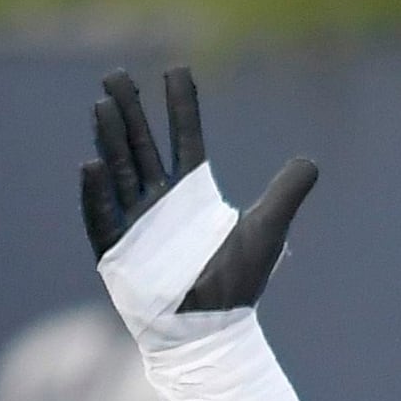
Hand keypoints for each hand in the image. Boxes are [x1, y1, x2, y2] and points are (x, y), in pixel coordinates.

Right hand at [80, 64, 315, 325]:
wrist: (212, 330)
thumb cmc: (237, 285)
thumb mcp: (268, 230)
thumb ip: (286, 192)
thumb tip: (310, 162)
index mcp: (192, 192)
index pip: (185, 137)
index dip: (181, 105)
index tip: (175, 69)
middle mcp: (160, 203)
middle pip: (141, 145)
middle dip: (130, 111)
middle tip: (116, 75)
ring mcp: (136, 226)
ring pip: (119, 172)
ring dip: (109, 139)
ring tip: (101, 106)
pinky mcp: (118, 253)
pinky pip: (102, 219)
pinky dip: (96, 195)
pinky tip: (91, 164)